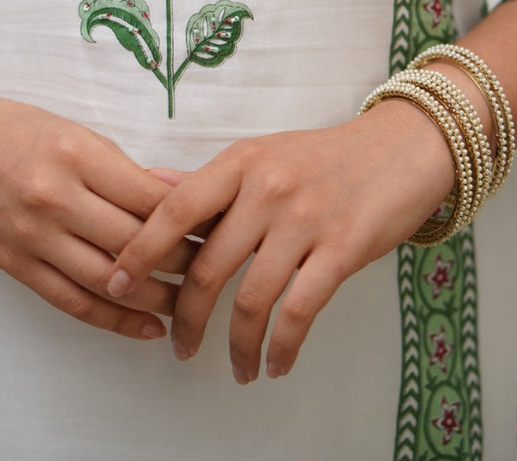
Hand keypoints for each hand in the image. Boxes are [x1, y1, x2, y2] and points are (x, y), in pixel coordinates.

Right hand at [0, 88, 196, 339]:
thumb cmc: (15, 129)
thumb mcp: (74, 133)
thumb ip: (123, 169)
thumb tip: (181, 193)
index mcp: (77, 154)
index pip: (148, 198)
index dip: (191, 220)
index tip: (220, 229)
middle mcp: (54, 196)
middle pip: (134, 242)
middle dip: (183, 262)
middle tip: (217, 271)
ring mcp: (32, 235)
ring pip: (108, 280)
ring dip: (156, 298)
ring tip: (191, 305)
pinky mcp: (15, 264)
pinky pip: (72, 302)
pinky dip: (114, 321)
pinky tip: (147, 326)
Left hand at [107, 100, 454, 379]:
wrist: (402, 147)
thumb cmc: (324, 157)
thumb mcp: (262, 154)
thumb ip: (210, 181)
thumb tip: (152, 187)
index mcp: (240, 162)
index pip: (175, 208)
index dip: (140, 250)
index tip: (114, 285)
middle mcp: (267, 188)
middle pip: (207, 266)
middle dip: (186, 317)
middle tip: (178, 346)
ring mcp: (305, 218)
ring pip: (251, 298)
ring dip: (237, 346)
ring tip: (235, 369)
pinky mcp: (343, 248)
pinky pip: (300, 311)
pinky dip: (282, 347)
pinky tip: (275, 364)